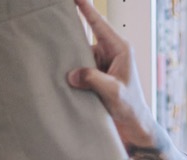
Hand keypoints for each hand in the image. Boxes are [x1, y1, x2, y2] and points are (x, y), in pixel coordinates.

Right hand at [66, 0, 156, 148]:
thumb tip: (72, 74)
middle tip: (52, 28)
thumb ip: (94, 80)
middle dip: (71, 36)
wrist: (134, 122)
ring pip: (80, 51)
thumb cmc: (130, 106)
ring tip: (62, 67)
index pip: (98, 22)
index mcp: (120, 48)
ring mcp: (103, 60)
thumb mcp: (113, 92)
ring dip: (71, 59)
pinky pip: (80, 64)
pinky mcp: (97, 70)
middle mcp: (112, 50)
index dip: (85, 7)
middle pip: (86, 35)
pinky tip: (65, 76)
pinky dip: (73, 69)